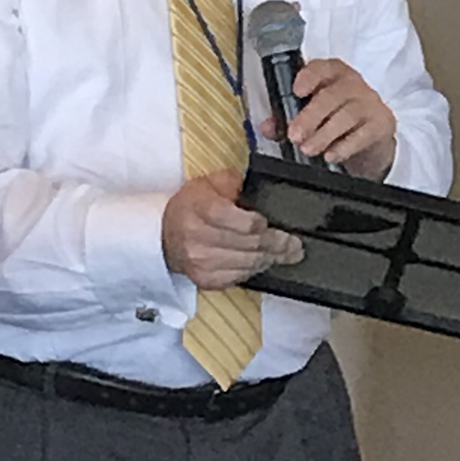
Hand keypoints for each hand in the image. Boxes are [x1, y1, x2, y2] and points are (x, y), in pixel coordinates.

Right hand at [162, 168, 302, 288]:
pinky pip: (238, 277)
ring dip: (271, 259)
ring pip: (248, 263)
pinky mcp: (205, 278)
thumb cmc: (191, 206)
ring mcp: (201, 261)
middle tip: (295, 245)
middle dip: (278, 245)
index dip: (258, 223)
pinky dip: (254, 270)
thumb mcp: (209, 182)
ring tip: (286, 254)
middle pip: (250, 244)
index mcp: (202, 208)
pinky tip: (264, 262)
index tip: (267, 222)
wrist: (164, 234)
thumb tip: (255, 187)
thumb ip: (233, 181)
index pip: (240, 222)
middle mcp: (199, 237)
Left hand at [282, 59, 396, 178]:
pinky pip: (363, 134)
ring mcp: (370, 102)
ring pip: (346, 115)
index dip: (309, 76)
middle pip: (331, 96)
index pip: (323, 67)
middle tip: (294, 135)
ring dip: (324, 135)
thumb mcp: (313, 116)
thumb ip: (287, 120)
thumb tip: (267, 127)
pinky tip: (331, 156)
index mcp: (333, 75)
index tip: (296, 91)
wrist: (372, 139)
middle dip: (310, 117)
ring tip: (308, 149)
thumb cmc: (336, 120)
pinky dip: (344, 147)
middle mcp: (353, 84)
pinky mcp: (382, 123)